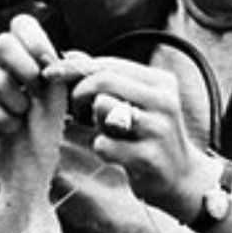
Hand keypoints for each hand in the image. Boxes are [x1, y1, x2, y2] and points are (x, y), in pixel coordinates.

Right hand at [0, 14, 59, 135]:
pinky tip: (12, 125)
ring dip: (16, 100)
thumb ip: (60, 73)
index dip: (35, 41)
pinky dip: (1, 117)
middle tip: (37, 90)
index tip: (48, 63)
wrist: (26, 152)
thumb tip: (51, 63)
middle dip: (25, 70)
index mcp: (23, 46)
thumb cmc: (44, 115)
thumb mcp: (59, 93)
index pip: (22, 24)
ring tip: (24, 112)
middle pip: (1, 44)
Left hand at [68, 55, 203, 217]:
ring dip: (96, 123)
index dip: (75, 67)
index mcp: (161, 81)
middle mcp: (164, 100)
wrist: (181, 177)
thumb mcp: (134, 101)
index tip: (50, 73)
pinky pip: (104, 144)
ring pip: (104, 108)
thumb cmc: (149, 134)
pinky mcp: (150, 157)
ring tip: (110, 133)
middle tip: (77, 109)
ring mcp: (159, 129)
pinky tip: (117, 154)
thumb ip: (105, 78)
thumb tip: (72, 54)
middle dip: (81, 92)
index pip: (110, 64)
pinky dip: (102, 149)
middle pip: (105, 81)